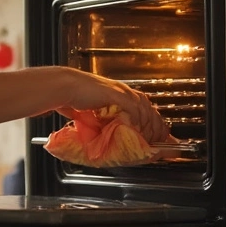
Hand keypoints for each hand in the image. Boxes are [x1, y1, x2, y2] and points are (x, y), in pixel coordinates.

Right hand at [49, 67, 169, 142]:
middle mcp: (124, 91)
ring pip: (144, 108)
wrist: (66, 86)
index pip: (145, 107)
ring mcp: (121, 92)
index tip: (158, 135)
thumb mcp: (96, 110)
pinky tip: (137, 128)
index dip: (154, 122)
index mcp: (121, 93)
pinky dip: (137, 119)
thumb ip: (106, 119)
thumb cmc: (76, 96)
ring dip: (148, 125)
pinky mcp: (115, 95)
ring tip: (148, 138)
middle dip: (157, 126)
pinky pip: (133, 108)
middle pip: (149, 108)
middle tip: (159, 140)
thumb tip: (110, 133)